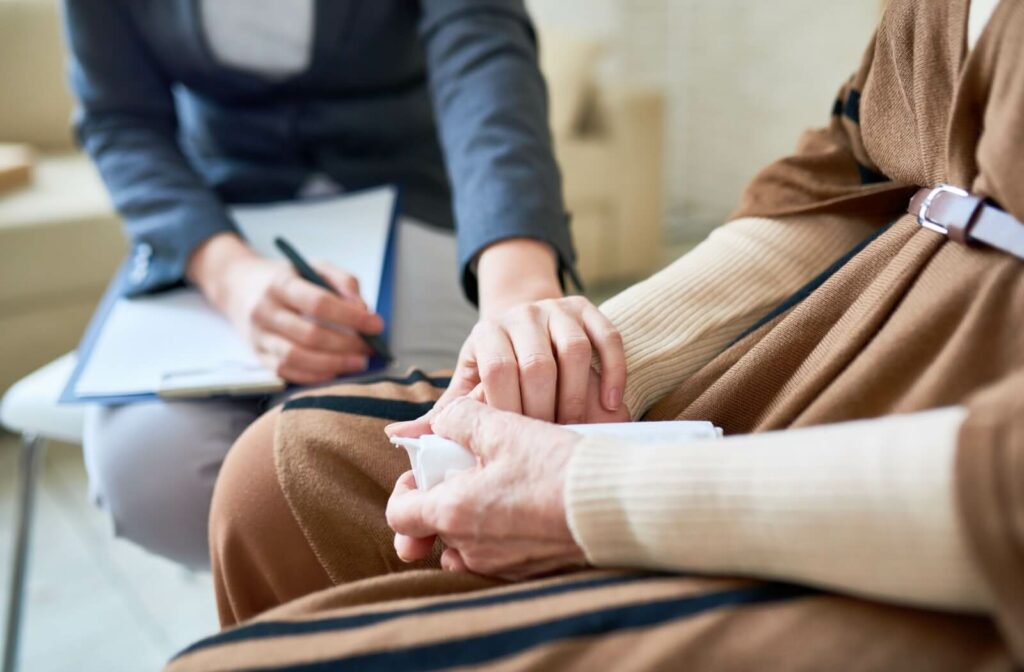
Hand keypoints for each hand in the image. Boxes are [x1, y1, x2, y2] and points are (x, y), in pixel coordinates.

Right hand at [188, 233, 383, 383]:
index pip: (319, 303)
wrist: (237, 286)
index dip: (351, 317)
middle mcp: (264, 311)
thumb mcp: (313, 266)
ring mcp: (258, 336)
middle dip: (347, 345)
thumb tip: (363, 309)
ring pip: (297, 358)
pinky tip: (335, 371)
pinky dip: (315, 376)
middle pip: (310, 334)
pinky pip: (287, 372)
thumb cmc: (284, 277)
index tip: (376, 325)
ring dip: (333, 364)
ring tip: (357, 362)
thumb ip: (342, 281)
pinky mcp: (257, 356)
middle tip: (370, 348)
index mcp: (280, 283)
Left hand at [386, 398, 586, 579]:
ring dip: (475, 515)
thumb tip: (442, 421)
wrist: (617, 506)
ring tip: (503, 483)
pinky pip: (500, 554)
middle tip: (473, 469)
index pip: (400, 515)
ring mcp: (502, 566)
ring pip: (468, 542)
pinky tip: (528, 503)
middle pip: (437, 527)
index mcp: (454, 514)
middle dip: (447, 498)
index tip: (429, 469)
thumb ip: (460, 419)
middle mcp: (472, 549)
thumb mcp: (504, 428)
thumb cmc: (558, 468)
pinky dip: (503, 531)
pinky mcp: (531, 571)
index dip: (406, 488)